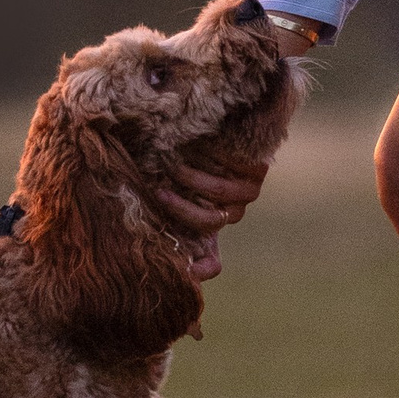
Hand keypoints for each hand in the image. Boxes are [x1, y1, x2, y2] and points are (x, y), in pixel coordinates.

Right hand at [152, 157, 266, 281]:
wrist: (222, 127)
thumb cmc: (184, 157)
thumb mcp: (168, 184)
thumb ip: (159, 204)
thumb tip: (141, 236)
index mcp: (211, 224)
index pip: (212, 263)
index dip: (200, 269)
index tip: (183, 270)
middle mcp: (232, 212)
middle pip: (209, 222)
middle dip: (180, 208)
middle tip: (158, 192)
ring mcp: (248, 192)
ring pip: (218, 193)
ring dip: (191, 178)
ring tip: (173, 162)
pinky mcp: (258, 170)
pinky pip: (230, 167)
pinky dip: (209, 155)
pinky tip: (196, 145)